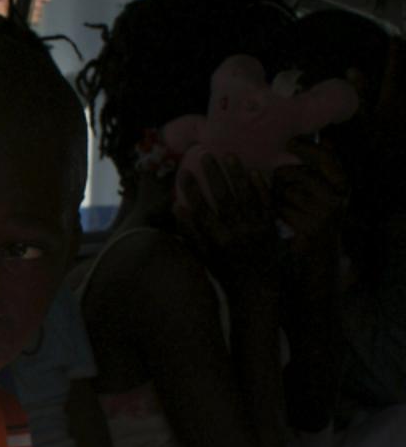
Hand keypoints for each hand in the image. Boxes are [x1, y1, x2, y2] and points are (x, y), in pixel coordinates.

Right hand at [176, 154, 279, 288]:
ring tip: (229, 155)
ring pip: (245, 197)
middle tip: (206, 155)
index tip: (184, 172)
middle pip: (223, 198)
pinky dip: (260, 187)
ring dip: (237, 174)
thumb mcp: (203, 257)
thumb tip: (177, 208)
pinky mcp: (270, 228)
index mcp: (216, 241)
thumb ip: (190, 233)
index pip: (201, 210)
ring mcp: (255, 230)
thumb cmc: (225, 275)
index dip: (191, 190)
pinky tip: (254, 172)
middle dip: (213, 175)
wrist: (257, 291)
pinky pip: (266, 204)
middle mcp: (236, 233)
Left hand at [273, 139, 347, 250]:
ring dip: (279, 195)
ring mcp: (324, 213)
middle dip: (283, 175)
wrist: (323, 250)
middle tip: (279, 180)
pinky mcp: (310, 228)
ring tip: (283, 202)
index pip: (326, 158)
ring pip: (288, 191)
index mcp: (342, 184)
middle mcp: (337, 197)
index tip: (290, 142)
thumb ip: (326, 167)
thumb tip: (325, 139)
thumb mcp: (328, 190)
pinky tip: (283, 216)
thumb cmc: (319, 213)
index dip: (307, 148)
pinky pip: (282, 210)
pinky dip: (278, 212)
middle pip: (299, 173)